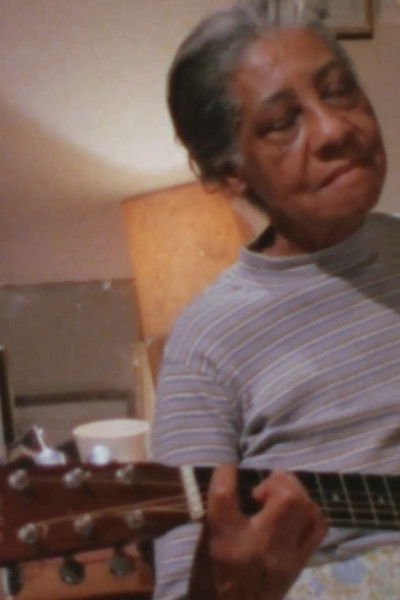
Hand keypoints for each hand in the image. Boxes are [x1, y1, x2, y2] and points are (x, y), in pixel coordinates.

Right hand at [206, 465, 326, 599]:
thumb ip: (220, 503)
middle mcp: (263, 547)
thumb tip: (230, 471)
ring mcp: (289, 556)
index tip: (233, 472)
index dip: (229, 475)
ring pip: (307, 510)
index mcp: (231, 540)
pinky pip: (317, 526)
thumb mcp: (211, 536)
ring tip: (280, 492)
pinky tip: (295, 508)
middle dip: (279, 481)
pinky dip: (309, 509)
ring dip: (295, 491)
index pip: (226, 498)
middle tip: (264, 487)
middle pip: (288, 500)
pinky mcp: (301, 561)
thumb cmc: (221, 570)